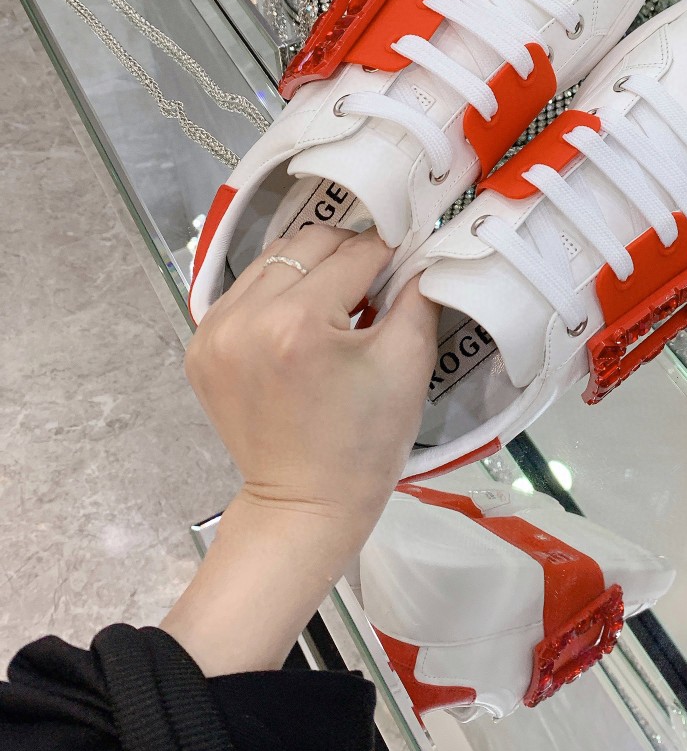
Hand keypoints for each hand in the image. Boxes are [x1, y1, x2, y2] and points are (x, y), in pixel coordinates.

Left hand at [186, 225, 435, 530]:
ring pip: (274, 259)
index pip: (356, 253)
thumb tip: (421, 249)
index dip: (391, 252)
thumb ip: (419, 292)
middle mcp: (246, 318)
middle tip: (374, 283)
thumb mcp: (408, 363)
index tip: (409, 259)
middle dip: (348, 254)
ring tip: (335, 303)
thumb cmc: (365, 442)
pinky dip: (276, 294)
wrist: (305, 506)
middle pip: (310, 244)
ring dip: (310, 269)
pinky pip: (245, 291)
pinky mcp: (200, 347)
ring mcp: (214, 332)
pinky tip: (298, 324)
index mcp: (299, 322)